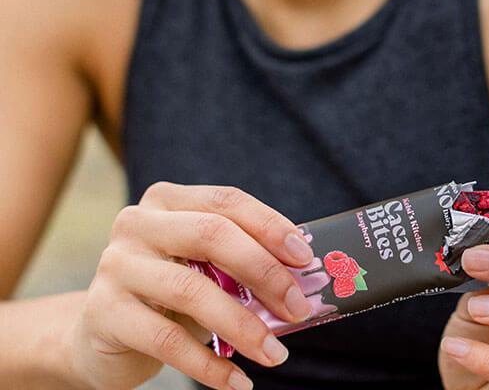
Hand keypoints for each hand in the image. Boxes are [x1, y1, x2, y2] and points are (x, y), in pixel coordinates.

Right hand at [64, 182, 315, 389]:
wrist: (100, 333)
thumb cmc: (169, 292)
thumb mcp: (203, 266)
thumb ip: (241, 261)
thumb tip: (303, 278)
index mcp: (168, 200)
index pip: (227, 202)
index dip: (270, 226)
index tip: (305, 257)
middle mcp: (137, 223)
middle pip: (212, 235)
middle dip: (264, 273)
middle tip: (297, 309)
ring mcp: (116, 265)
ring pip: (192, 290)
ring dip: (244, 326)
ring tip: (275, 354)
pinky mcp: (104, 313)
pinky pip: (167, 340)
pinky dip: (209, 366)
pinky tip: (238, 381)